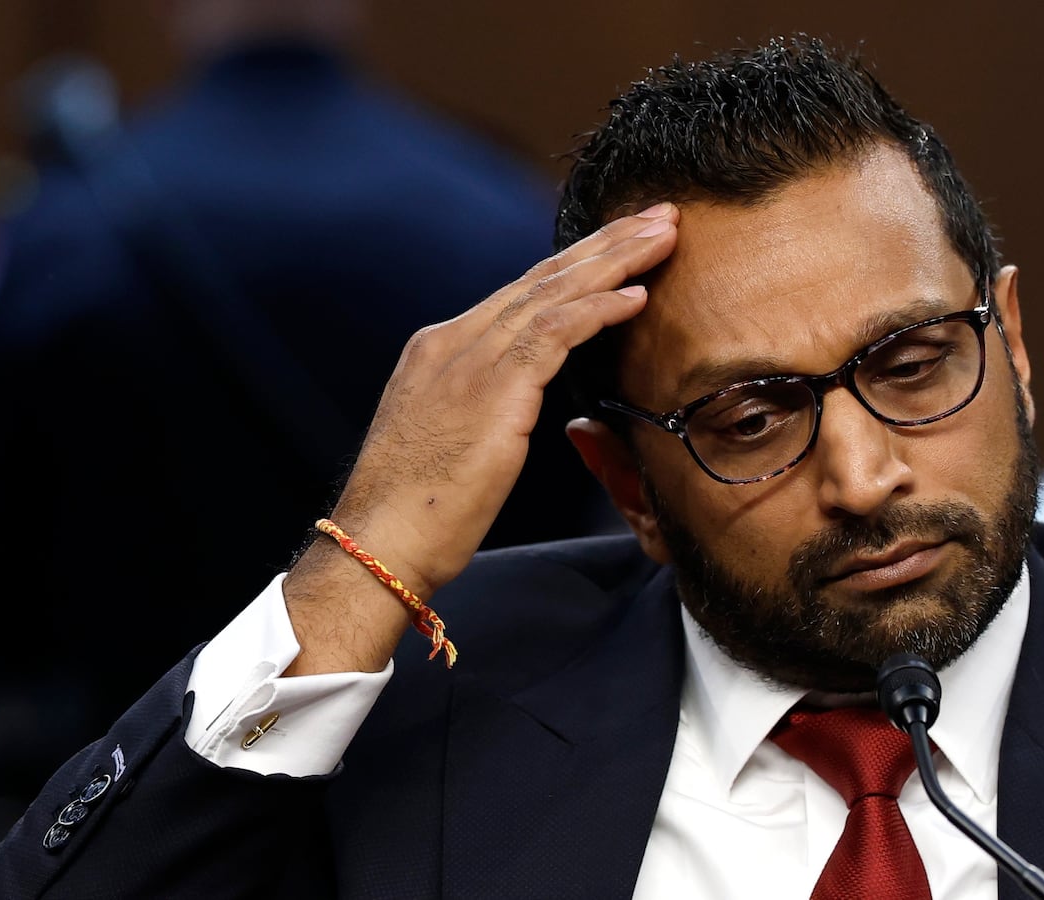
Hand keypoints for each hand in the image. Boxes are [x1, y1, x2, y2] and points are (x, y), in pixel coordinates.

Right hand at [282, 203, 678, 673]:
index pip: (522, 293)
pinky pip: (556, 332)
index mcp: (441, 350)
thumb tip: (514, 401)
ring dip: (616, 260)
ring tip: (665, 235)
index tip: (624, 243)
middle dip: (607, 242)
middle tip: (660, 214)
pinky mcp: (492, 388)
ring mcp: (469, 360)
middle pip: (544, 277)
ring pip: (555, 291)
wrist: (379, 543)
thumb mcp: (451, 440)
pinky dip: (599, 309)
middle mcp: (453, 341)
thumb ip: (484, 405)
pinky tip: (637, 294)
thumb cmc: (416, 513)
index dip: (578, 263)